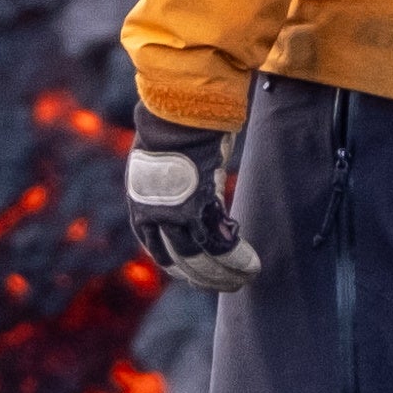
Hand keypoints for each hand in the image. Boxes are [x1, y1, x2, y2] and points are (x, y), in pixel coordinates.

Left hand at [124, 110, 261, 292]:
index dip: (179, 267)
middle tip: (231, 284)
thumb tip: (198, 197)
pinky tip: (251, 263)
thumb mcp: (167, 164)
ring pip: (200, 257)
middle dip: (206, 277)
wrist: (180, 108)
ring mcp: (172, 213)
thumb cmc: (178, 127)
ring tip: (247, 277)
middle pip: (180, 260)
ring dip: (226, 273)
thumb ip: (176, 188)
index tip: (198, 275)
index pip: (157, 250)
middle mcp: (151, 215)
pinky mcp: (196, 207)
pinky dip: (237, 257)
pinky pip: (219, 244)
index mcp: (141, 206)